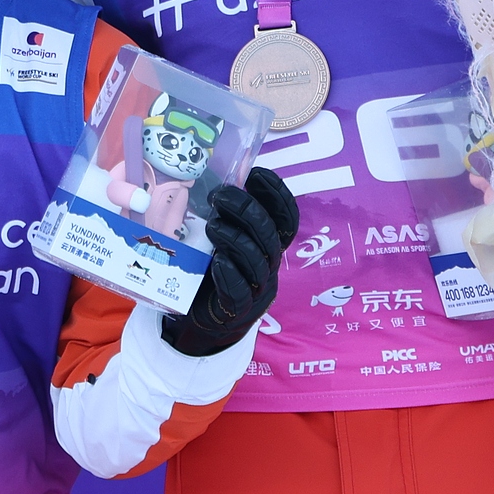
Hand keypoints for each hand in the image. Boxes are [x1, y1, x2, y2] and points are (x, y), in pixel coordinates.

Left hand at [160, 165, 300, 356]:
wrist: (207, 321)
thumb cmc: (217, 271)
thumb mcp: (225, 239)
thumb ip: (228, 215)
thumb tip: (218, 175)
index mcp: (269, 246)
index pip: (286, 218)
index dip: (277, 194)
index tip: (257, 173)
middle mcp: (268, 265)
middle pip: (270, 235)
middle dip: (247, 210)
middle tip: (219, 195)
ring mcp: (256, 289)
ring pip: (257, 260)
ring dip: (234, 238)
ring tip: (212, 226)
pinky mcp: (237, 310)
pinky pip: (240, 292)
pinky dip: (230, 274)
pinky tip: (218, 262)